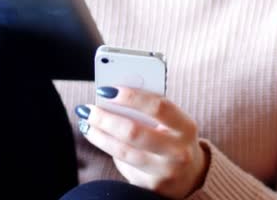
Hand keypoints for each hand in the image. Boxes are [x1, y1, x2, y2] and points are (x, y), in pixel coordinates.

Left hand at [75, 87, 209, 198]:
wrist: (190, 176)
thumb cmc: (173, 138)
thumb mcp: (172, 122)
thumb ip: (149, 110)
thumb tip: (112, 98)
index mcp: (186, 127)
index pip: (158, 107)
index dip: (130, 96)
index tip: (106, 90)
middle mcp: (178, 152)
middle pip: (134, 132)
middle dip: (105, 118)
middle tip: (87, 109)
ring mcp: (164, 172)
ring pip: (123, 152)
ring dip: (99, 135)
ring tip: (86, 123)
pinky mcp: (151, 186)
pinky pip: (124, 165)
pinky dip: (109, 150)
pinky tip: (99, 139)